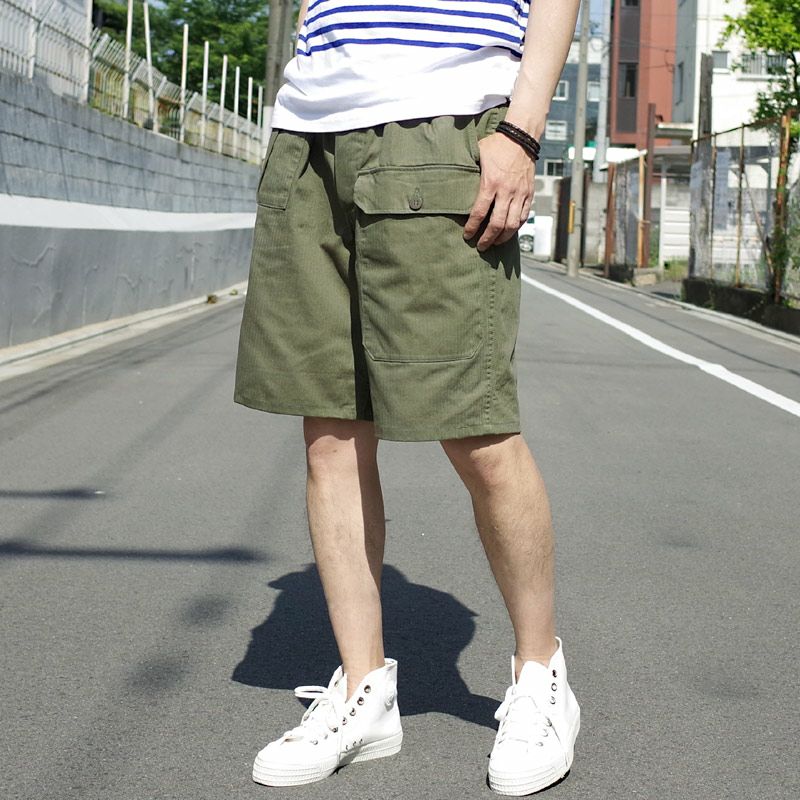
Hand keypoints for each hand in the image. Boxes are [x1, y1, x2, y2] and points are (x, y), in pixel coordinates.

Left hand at [463, 132, 534, 251]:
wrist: (521, 136)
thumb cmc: (496, 145)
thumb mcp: (477, 155)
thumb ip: (469, 172)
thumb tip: (454, 184)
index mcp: (491, 182)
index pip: (479, 212)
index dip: (472, 227)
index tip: (467, 236)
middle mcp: (506, 191)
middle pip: (497, 224)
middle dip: (487, 238)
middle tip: (480, 247)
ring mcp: (519, 193)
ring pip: (512, 224)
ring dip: (502, 238)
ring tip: (494, 243)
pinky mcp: (529, 193)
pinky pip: (523, 216)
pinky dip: (516, 227)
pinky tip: (508, 232)